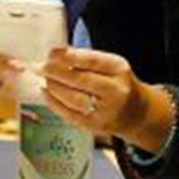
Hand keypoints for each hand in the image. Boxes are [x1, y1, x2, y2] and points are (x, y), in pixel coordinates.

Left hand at [36, 47, 169, 153]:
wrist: (136, 113)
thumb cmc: (118, 83)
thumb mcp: (111, 66)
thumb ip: (87, 59)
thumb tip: (56, 55)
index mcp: (119, 70)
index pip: (92, 61)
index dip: (69, 56)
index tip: (52, 53)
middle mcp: (115, 91)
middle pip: (80, 80)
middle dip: (56, 72)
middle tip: (42, 66)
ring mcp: (106, 111)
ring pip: (73, 98)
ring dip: (54, 87)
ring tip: (45, 79)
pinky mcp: (95, 126)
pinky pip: (69, 114)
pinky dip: (54, 103)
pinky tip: (46, 93)